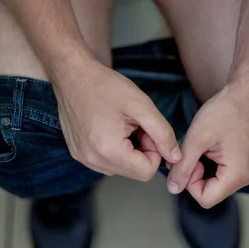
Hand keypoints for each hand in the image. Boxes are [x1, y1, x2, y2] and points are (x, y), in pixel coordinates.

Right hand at [53, 58, 181, 180]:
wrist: (73, 75)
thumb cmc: (106, 86)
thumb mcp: (142, 106)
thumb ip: (163, 134)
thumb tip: (176, 157)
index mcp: (109, 151)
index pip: (147, 172)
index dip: (155, 152)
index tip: (147, 129)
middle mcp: (93, 161)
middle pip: (134, 172)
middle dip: (142, 151)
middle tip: (136, 125)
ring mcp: (83, 159)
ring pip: (121, 168)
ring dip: (128, 151)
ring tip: (121, 125)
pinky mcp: (78, 154)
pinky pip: (106, 163)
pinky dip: (114, 150)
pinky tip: (109, 128)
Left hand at [167, 84, 248, 207]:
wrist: (248, 93)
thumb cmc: (225, 111)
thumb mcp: (197, 139)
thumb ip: (183, 166)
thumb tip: (173, 188)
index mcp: (237, 175)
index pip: (205, 199)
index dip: (190, 182)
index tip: (190, 159)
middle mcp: (248, 177)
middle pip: (213, 192)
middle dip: (197, 174)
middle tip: (194, 150)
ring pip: (218, 182)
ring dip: (205, 168)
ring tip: (203, 146)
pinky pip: (227, 172)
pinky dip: (214, 163)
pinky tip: (212, 145)